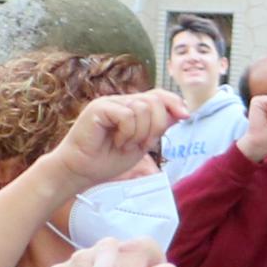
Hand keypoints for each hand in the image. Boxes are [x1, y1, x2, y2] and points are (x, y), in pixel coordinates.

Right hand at [50, 90, 184, 191]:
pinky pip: (126, 115)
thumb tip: (181, 113)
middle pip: (155, 100)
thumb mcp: (142, 143)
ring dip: (140, 133)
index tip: (185, 116)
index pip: (158, 95)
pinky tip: (117, 142)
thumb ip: (158, 127)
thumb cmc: (107, 159)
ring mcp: (109, 103)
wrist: (81, 171)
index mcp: (131, 108)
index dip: (174, 102)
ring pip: (142, 108)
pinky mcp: (98, 108)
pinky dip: (128, 132)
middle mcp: (121, 102)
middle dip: (157, 125)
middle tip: (144, 144)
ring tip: (125, 144)